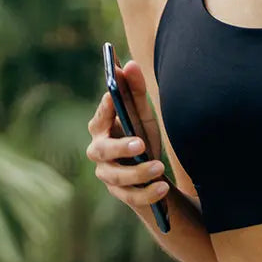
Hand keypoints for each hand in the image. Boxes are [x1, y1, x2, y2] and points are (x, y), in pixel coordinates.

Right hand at [84, 58, 169, 213]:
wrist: (152, 174)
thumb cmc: (142, 137)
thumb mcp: (142, 115)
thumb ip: (135, 91)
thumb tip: (129, 64)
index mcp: (102, 129)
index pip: (98, 119)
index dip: (104, 110)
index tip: (112, 96)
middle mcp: (99, 153)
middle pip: (101, 151)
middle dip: (120, 147)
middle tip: (140, 144)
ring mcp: (108, 176)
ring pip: (117, 177)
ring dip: (138, 173)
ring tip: (159, 167)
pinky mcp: (122, 195)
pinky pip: (132, 197)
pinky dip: (148, 194)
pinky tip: (162, 188)